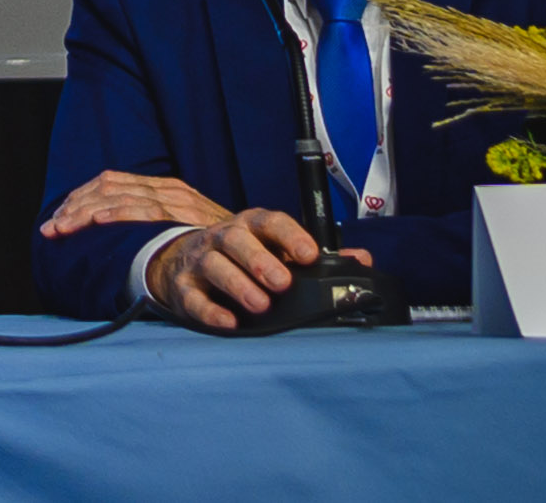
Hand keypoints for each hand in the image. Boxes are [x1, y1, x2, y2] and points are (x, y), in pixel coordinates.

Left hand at [39, 169, 231, 237]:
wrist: (268, 247)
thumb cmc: (227, 248)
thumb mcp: (191, 231)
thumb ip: (163, 228)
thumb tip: (122, 236)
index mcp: (165, 190)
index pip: (112, 185)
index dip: (82, 200)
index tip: (59, 221)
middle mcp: (169, 190)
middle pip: (109, 188)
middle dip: (75, 208)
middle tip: (51, 229)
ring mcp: (177, 200)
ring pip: (119, 196)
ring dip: (86, 212)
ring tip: (62, 229)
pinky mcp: (186, 212)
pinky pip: (146, 208)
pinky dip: (118, 212)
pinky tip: (96, 222)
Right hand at [145, 208, 364, 329]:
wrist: (183, 261)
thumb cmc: (241, 256)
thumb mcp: (275, 249)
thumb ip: (316, 256)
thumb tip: (362, 260)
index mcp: (251, 227)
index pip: (270, 222)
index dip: (290, 236)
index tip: (309, 254)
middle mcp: (223, 238)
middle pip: (236, 240)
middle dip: (260, 260)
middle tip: (283, 283)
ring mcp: (200, 261)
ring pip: (214, 265)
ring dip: (238, 284)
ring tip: (260, 305)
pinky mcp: (183, 287)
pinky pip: (193, 298)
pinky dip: (210, 311)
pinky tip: (229, 322)